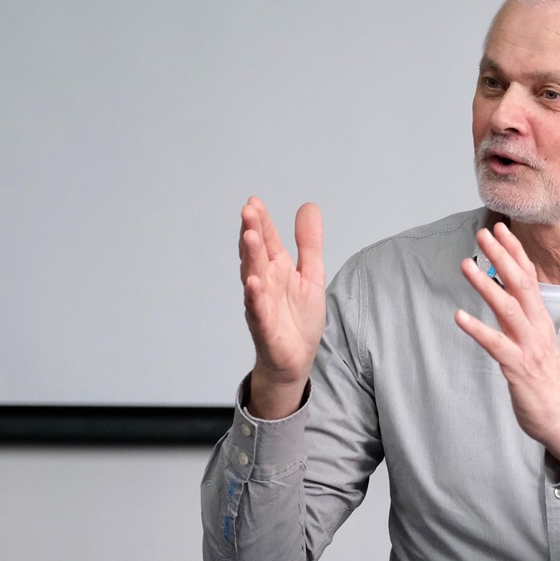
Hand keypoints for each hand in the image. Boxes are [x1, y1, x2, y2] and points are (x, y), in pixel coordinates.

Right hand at [238, 197, 324, 419]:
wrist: (296, 359)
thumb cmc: (299, 319)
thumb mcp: (311, 274)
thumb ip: (309, 243)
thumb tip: (308, 206)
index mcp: (277, 268)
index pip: (268, 240)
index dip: (262, 221)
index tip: (254, 201)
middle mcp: (265, 282)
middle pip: (256, 253)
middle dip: (252, 232)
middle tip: (248, 210)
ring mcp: (261, 303)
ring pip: (253, 277)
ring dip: (251, 257)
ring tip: (250, 237)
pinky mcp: (264, 326)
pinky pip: (257, 310)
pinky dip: (254, 296)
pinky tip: (253, 282)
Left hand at [454, 222, 559, 469]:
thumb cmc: (543, 378)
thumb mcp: (535, 340)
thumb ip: (522, 316)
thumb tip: (503, 291)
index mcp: (541, 319)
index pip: (529, 277)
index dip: (515, 252)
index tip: (500, 229)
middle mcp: (537, 327)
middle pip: (521, 284)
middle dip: (502, 257)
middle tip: (483, 234)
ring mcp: (529, 346)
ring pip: (509, 308)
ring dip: (486, 285)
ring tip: (466, 265)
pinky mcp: (518, 367)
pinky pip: (496, 344)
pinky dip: (477, 329)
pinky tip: (459, 316)